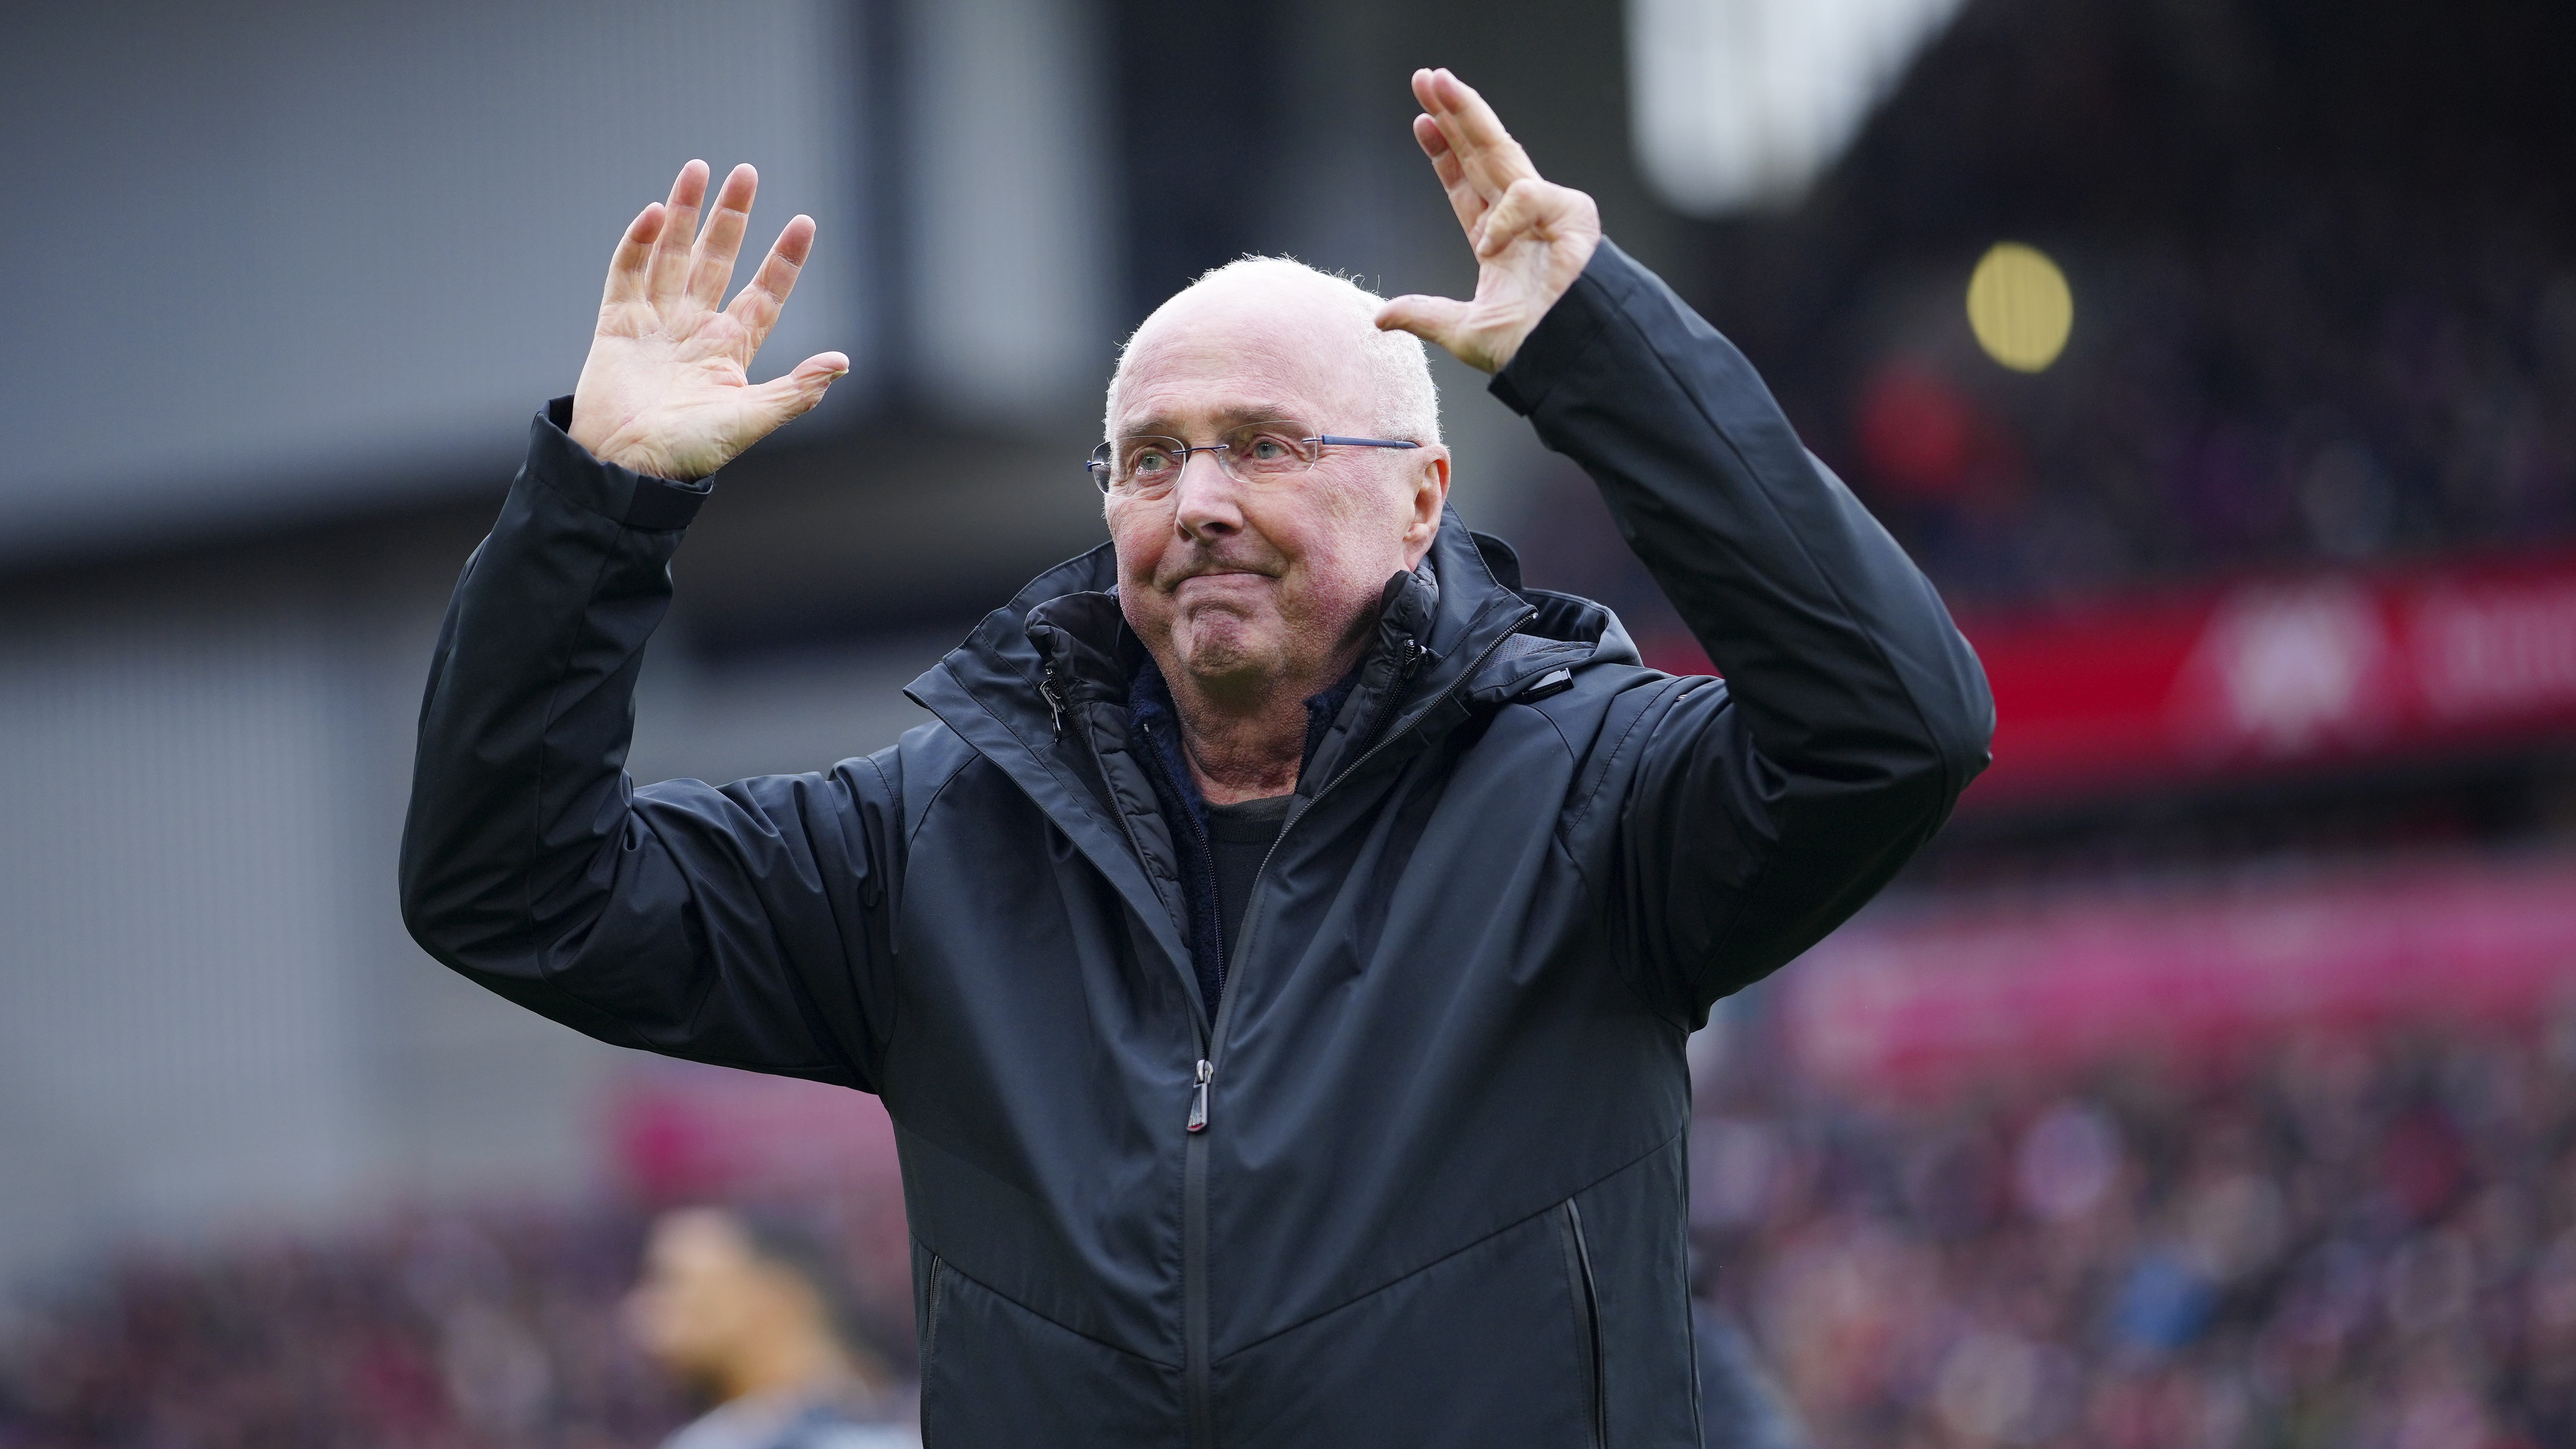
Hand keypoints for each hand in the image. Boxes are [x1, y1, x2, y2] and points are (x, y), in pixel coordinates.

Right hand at [570, 161, 848, 480]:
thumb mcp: (750, 420)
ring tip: (700, 168)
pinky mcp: (617, 324)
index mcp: (731, 350)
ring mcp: (655, 323)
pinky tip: (657, 212)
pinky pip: (628, 272)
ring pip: (674, 254)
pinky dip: (640, 242)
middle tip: (746, 172)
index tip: (804, 222)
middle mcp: (695, 329)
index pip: (765, 293)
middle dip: (732, 217)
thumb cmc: (689, 453)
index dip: (784, 259)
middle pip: (718, 259)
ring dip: (686, 212)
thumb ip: (795, 392)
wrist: (626, 468)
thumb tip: (842, 363)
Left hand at [1375, 69, 1601, 373]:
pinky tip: (1491, 245)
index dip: (1443, 153)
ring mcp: (1547, 213)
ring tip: (1439, 82)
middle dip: (1454, 115)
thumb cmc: (1529, 347)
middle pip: (1482, 155)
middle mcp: (1520, 220)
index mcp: (1497, 240)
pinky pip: (1528, 195)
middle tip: (1426, 78)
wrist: (1565, 359)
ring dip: (1469, 113)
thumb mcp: (1463, 331)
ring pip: (1502, 151)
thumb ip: (1425, 315)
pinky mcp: (1572, 215)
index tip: (1421, 122)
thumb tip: (1380, 317)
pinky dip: (1506, 216)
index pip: (1465, 186)